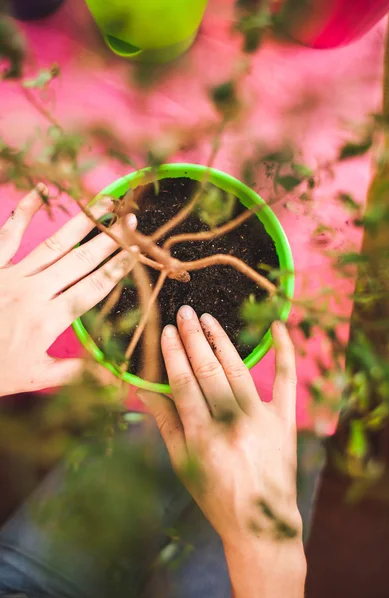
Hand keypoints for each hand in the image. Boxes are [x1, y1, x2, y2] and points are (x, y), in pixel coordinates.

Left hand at [0, 185, 137, 395]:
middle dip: (110, 240)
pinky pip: (9, 235)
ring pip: (54, 245)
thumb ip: (75, 372)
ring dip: (82, 224)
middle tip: (132, 221)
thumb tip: (113, 378)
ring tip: (104, 204)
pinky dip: (25, 212)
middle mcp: (34, 293)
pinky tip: (42, 191)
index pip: (93, 290)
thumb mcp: (35, 378)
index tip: (138, 253)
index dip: (118, 270)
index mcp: (48, 321)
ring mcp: (11, 275)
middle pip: (80, 262)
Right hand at [140, 308, 305, 597]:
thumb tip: (144, 389)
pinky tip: (278, 327)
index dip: (173, 355)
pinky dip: (284, 352)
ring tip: (208, 319)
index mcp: (203, 437)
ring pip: (238, 370)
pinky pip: (286, 381)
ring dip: (222, 341)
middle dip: (194, 338)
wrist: (261, 524)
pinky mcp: (285, 421)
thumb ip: (166, 424)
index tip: (166, 331)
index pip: (184, 384)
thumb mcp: (183, 464)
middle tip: (185, 313)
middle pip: (208, 371)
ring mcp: (261, 420)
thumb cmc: (215, 495)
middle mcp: (232, 424)